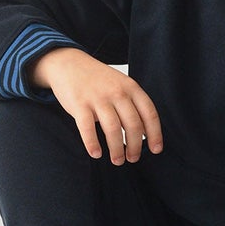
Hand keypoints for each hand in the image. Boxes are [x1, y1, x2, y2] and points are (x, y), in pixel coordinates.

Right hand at [30, 47, 162, 164]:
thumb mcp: (121, 85)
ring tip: (117, 161)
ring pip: (113, 129)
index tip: (155, 150)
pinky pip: (87, 128)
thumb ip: (133, 105)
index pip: (149, 114)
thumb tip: (146, 133)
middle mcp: (117, 92)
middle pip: (133, 124)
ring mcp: (98, 98)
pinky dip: (93, 144)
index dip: (155, 134)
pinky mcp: (79, 104)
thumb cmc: (98, 80)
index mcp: (131, 88)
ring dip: (117, 149)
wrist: (69, 64)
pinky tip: (96, 154)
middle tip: (133, 159)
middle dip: (136, 146)